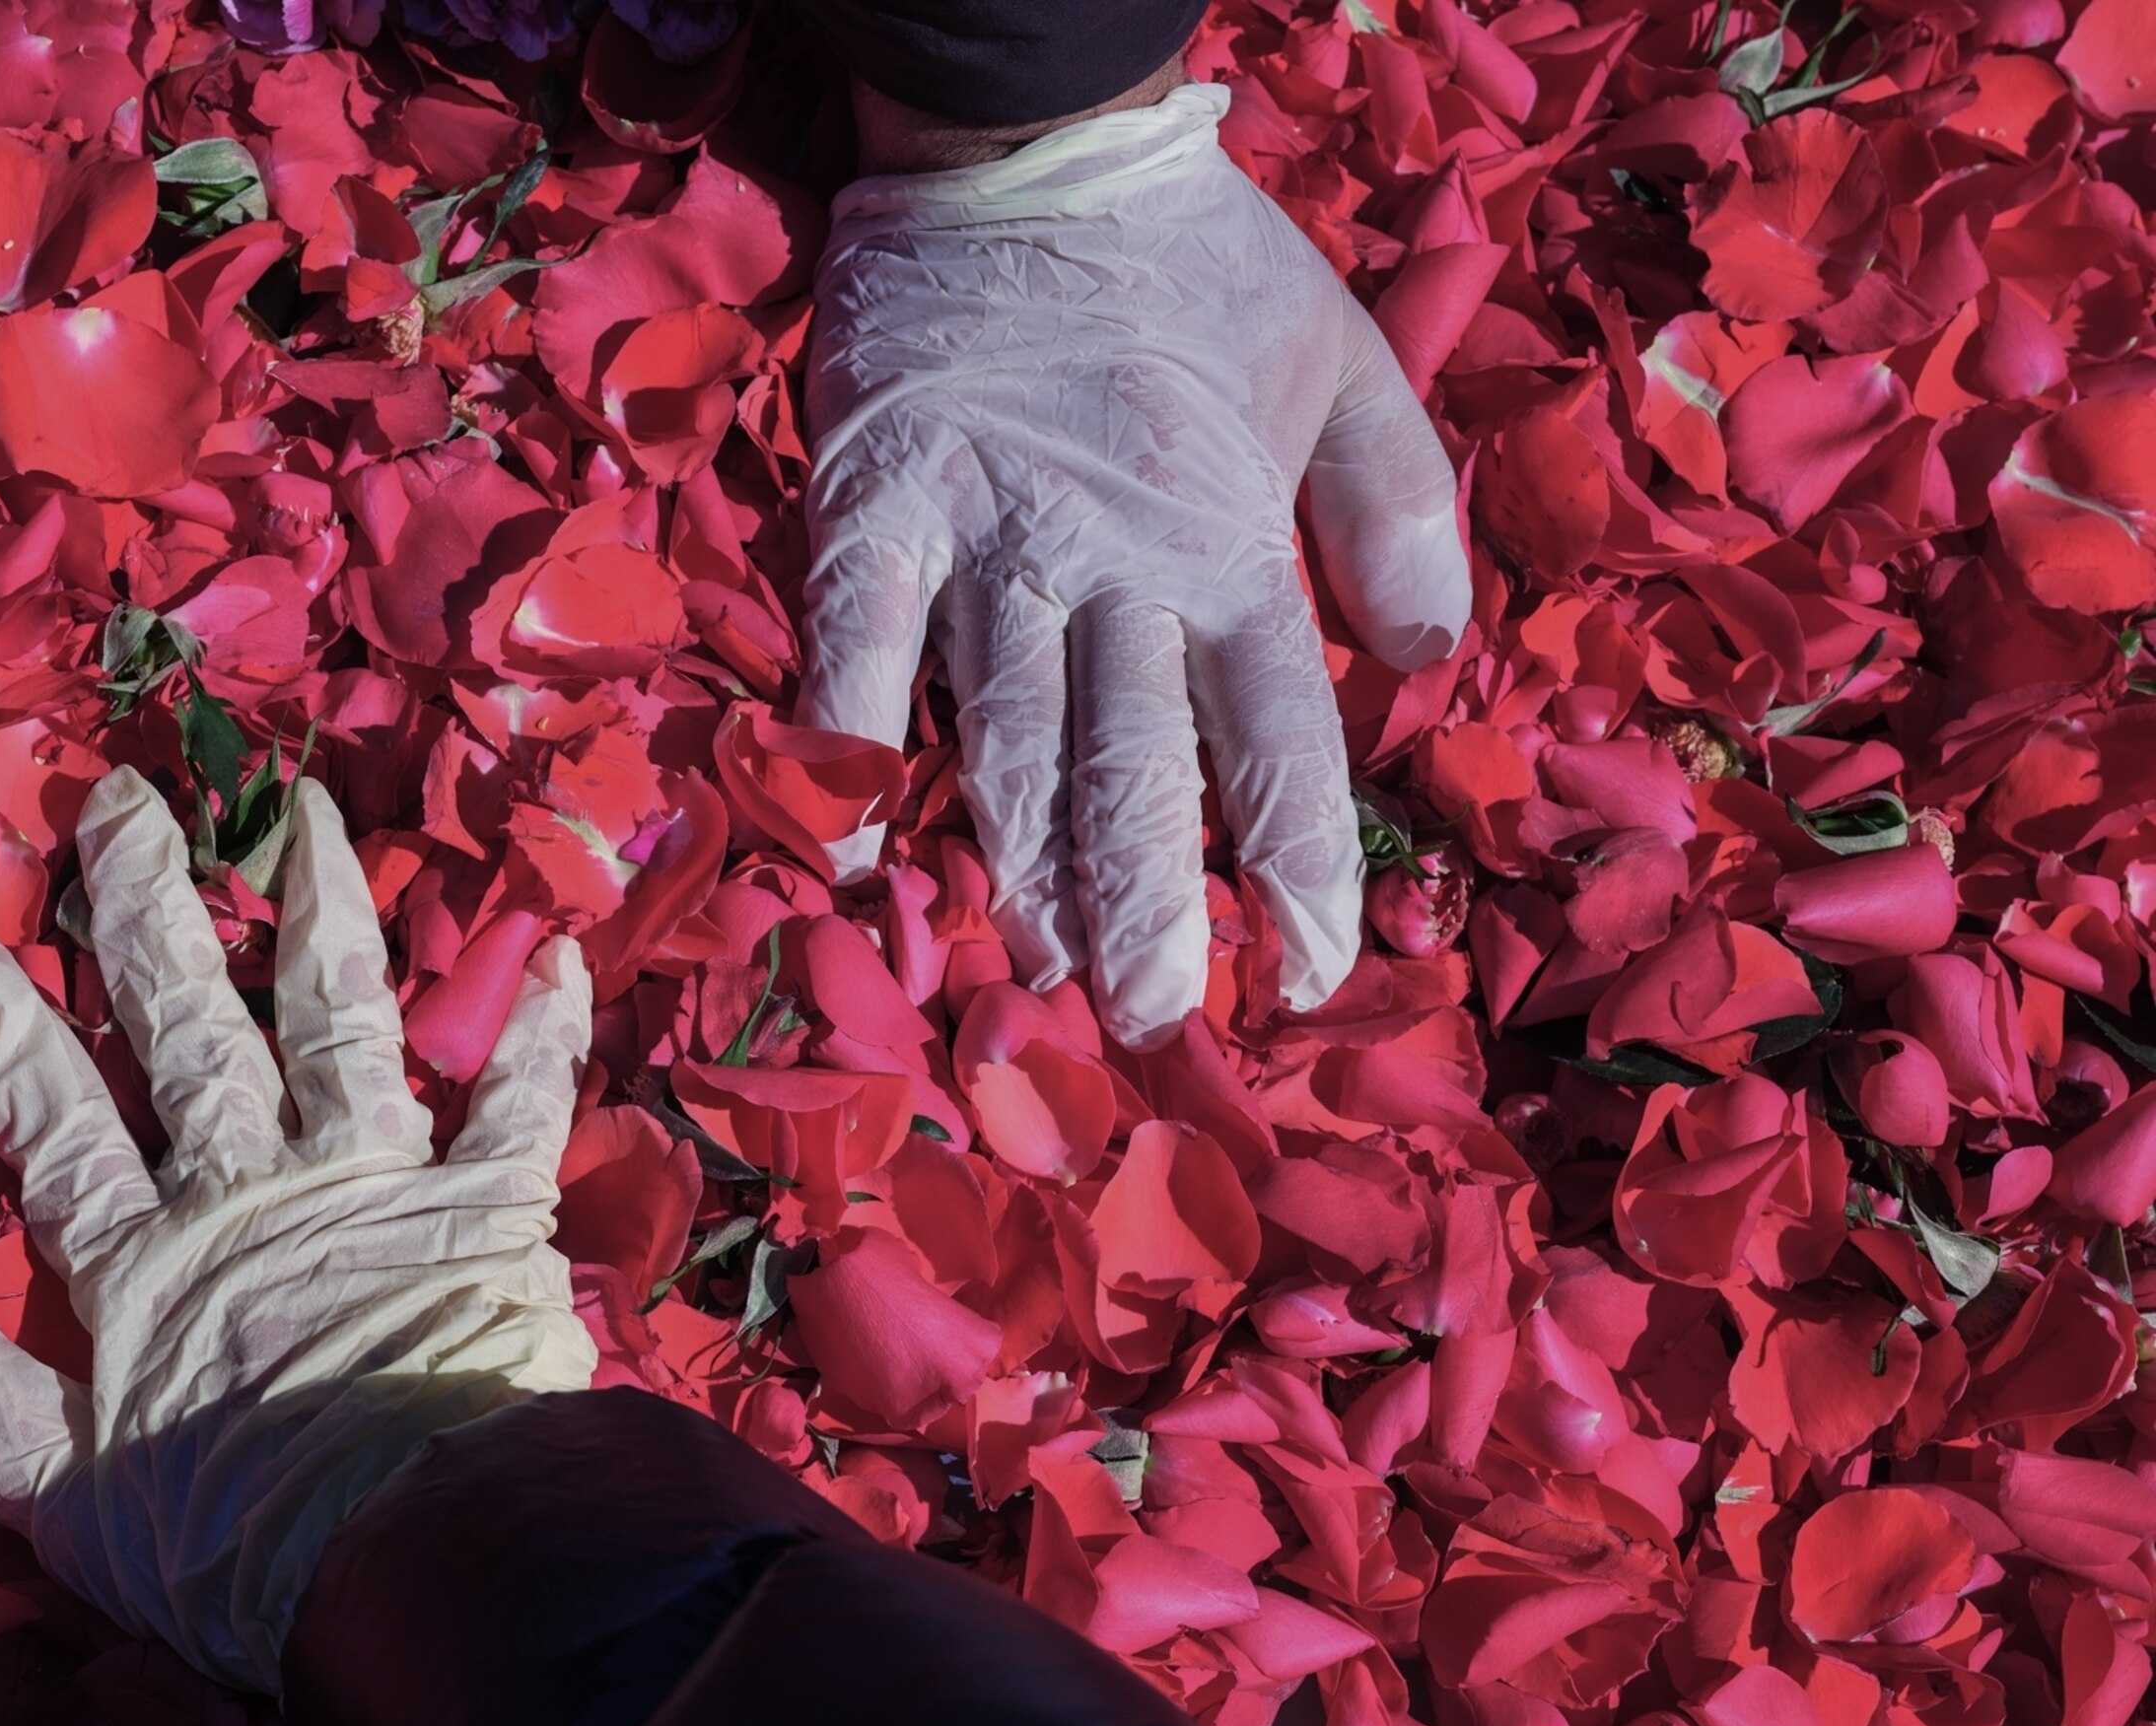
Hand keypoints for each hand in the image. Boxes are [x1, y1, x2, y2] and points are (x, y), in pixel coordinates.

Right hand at [0, 769, 594, 1694]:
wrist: (416, 1566)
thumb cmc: (236, 1553)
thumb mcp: (68, 1503)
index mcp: (139, 1258)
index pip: (46, 1105)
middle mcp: (251, 1186)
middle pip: (186, 1021)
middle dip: (142, 905)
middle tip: (117, 799)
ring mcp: (377, 1181)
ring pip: (340, 1016)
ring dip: (323, 911)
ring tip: (310, 812)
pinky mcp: (492, 1208)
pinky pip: (522, 1102)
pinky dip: (541, 1031)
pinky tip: (554, 954)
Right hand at [799, 81, 1471, 1043]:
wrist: (1029, 145)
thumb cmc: (1195, 272)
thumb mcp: (1342, 366)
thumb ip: (1401, 514)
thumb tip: (1434, 667)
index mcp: (1230, 549)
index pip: (1276, 744)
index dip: (1296, 872)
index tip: (1313, 975)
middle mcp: (1115, 571)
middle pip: (1134, 772)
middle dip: (1151, 912)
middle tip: (1156, 1025)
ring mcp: (985, 548)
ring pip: (1005, 736)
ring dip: (1023, 868)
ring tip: (1040, 972)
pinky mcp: (873, 513)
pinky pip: (853, 652)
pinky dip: (847, 752)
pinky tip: (846, 854)